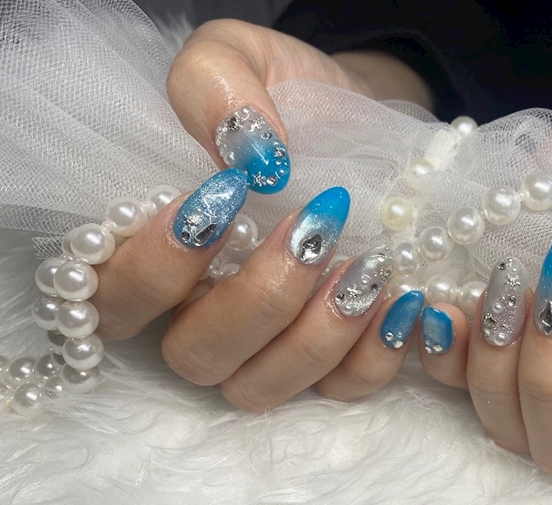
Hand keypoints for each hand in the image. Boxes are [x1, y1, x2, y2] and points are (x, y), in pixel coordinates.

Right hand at [89, 19, 434, 409]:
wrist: (362, 116)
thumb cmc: (287, 94)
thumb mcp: (238, 57)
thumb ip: (213, 86)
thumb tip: (251, 156)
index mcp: (160, 246)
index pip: (117, 297)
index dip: (157, 267)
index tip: (223, 198)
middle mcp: (203, 308)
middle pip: (195, 356)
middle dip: (257, 300)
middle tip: (314, 229)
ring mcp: (268, 341)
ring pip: (261, 388)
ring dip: (316, 337)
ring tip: (367, 268)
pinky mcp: (331, 355)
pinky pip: (340, 391)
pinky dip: (373, 357)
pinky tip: (400, 300)